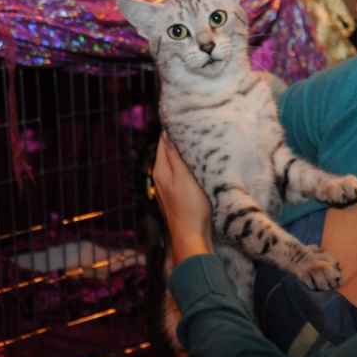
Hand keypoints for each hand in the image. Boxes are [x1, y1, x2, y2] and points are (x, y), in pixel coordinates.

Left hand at [153, 131, 214, 263]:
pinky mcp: (176, 197)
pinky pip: (179, 176)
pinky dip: (186, 167)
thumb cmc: (190, 207)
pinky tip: (196, 166)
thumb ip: (175, 157)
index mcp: (160, 171)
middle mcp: (160, 179)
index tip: (183, 119)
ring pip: (174, 165)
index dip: (171, 131)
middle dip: (178, 141)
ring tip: (196, 143)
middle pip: (167, 153)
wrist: (191, 237)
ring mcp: (167, 189)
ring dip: (183, 155)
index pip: (162, 144)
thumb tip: (166, 134)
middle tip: (193, 128)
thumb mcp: (184, 178)